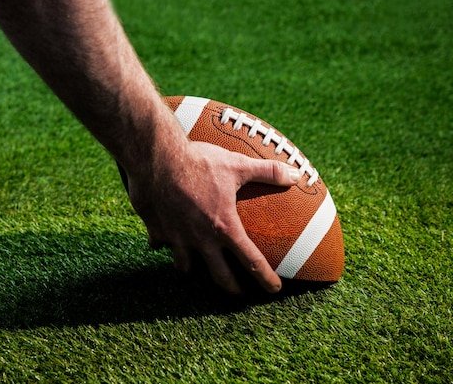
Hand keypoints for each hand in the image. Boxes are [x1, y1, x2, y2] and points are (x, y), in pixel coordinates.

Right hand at [124, 141, 299, 293]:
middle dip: (231, 288)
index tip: (274, 289)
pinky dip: (162, 245)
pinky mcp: (156, 229)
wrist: (157, 159)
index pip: (251, 261)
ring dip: (193, 270)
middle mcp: (201, 239)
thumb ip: (268, 172)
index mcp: (224, 227)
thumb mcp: (237, 165)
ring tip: (196, 269)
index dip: (266, 278)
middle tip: (238, 292)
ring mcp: (176, 238)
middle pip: (219, 275)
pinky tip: (162, 241)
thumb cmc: (199, 162)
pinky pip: (159, 244)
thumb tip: (296, 175)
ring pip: (185, 267)